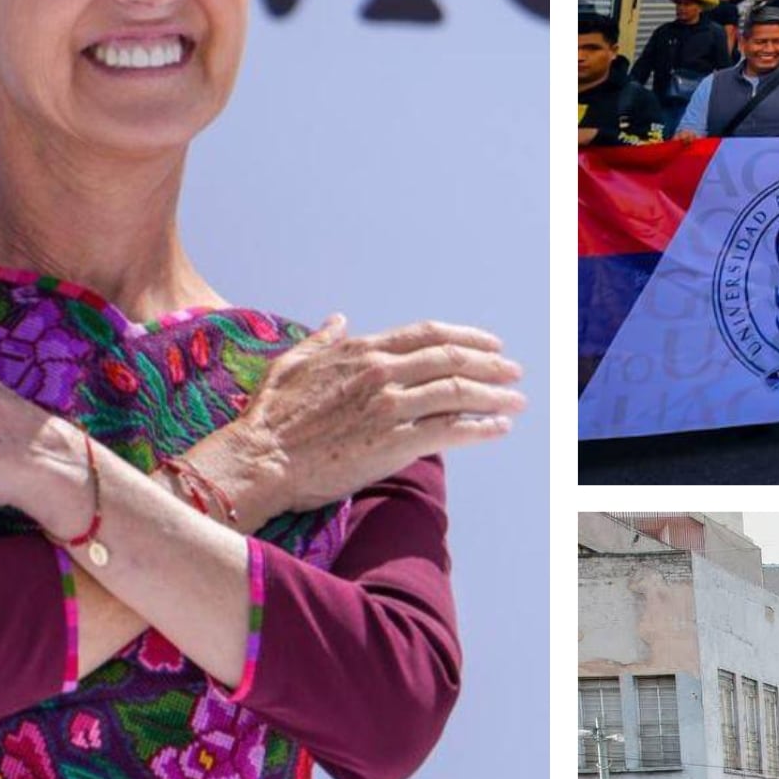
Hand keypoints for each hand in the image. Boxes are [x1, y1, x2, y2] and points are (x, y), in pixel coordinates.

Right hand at [194, 315, 521, 520]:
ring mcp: (390, 406)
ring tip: (516, 401)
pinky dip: (482, 427)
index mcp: (362, 352)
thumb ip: (323, 340)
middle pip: (451, 359)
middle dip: (490, 364)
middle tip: (514, 372)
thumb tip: (339, 320)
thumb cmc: (272, 416)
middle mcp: (381, 373)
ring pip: (458, 392)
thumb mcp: (293, 362)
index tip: (491, 344)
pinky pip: (452, 430)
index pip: (427, 335)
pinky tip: (498, 428)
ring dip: (495, 395)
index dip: (466, 338)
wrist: (262, 458)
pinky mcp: (395, 442)